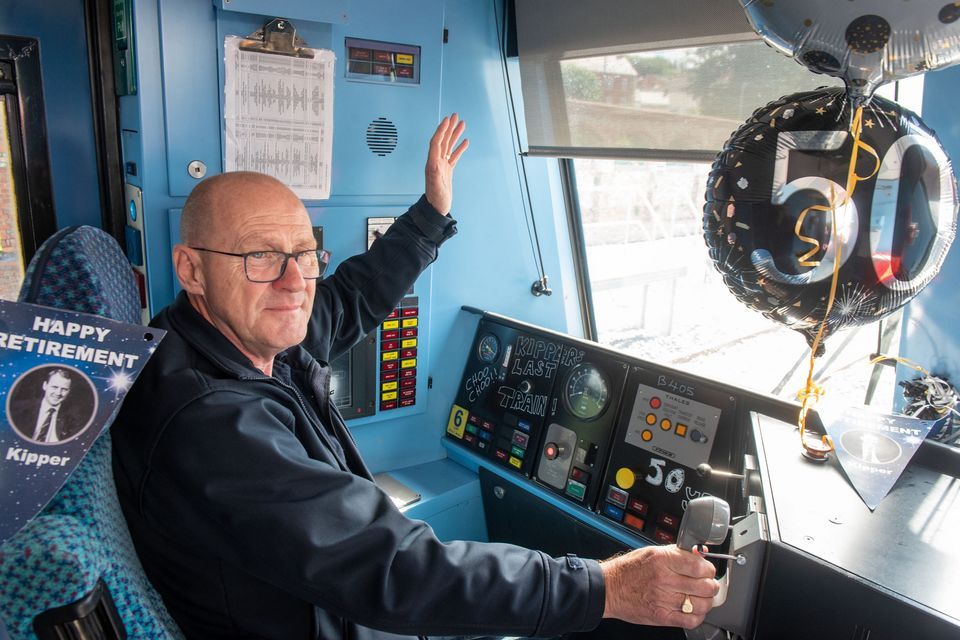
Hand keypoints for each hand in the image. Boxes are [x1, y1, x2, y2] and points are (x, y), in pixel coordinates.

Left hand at [425, 113, 468, 215]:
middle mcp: (436, 161)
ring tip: (461, 123)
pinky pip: (454, 156)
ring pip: (449, 146)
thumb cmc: (436, 199)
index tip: (448, 120)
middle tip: (455, 116)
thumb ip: (435, 175)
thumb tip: (435, 163)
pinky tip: (464, 141)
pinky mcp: (447, 170)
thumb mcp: (436, 187)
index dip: (442, 130)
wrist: (436, 209)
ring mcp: (442, 165)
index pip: (437, 142)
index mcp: (432, 163)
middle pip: (443, 140)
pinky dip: (459, 148)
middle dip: (448, 127)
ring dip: (454, 134)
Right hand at [600, 545, 719, 629]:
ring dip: (706, 601)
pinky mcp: (662, 617)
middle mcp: (664, 579)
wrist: (609, 588)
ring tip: (702, 597)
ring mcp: (663, 600)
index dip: (709, 569)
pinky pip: (691, 620)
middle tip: (708, 584)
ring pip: (701, 604)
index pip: (700, 566)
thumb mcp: (652, 551)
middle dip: (711, 585)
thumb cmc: (629, 569)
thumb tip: (699, 554)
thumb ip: (677, 552)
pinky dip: (698, 616)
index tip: (707, 570)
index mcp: (662, 559)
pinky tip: (693, 610)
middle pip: (705, 586)